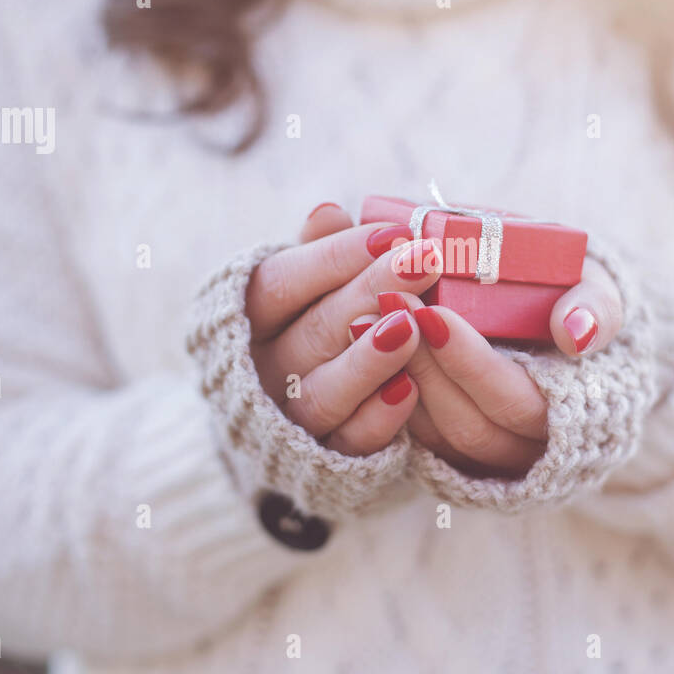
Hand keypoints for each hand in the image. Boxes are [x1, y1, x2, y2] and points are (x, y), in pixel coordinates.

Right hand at [244, 203, 443, 456]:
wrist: (284, 425)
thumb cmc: (306, 329)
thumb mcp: (304, 289)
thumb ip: (317, 252)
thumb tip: (328, 212)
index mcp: (250, 319)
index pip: (281, 283)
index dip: (334, 257)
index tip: (394, 234)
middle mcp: (261, 370)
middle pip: (312, 331)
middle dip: (370, 293)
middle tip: (424, 261)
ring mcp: (289, 419)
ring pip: (324, 392)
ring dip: (369, 360)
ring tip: (410, 327)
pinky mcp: (323, 461)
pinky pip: (349, 442)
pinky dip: (378, 417)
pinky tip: (410, 390)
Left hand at [301, 204, 623, 479]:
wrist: (561, 313)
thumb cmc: (580, 296)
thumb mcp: (601, 288)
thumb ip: (598, 306)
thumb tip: (576, 333)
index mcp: (573, 412)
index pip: (515, 402)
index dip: (470, 363)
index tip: (431, 314)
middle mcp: (529, 446)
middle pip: (466, 424)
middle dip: (422, 364)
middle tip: (386, 302)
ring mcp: (490, 452)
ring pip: (435, 433)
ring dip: (397, 375)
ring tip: (365, 316)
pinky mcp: (454, 444)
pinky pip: (416, 433)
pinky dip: (389, 389)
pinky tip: (364, 340)